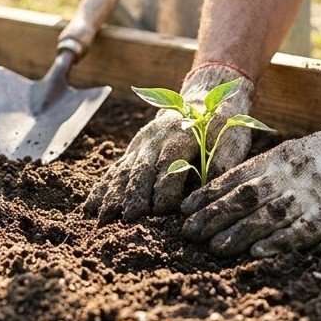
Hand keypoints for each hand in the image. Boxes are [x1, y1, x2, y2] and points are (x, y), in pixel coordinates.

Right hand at [83, 63, 254, 222]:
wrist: (201, 100)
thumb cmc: (220, 126)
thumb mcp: (230, 139)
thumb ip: (221, 163)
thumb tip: (210, 188)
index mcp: (181, 136)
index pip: (170, 164)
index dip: (166, 188)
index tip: (162, 211)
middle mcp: (155, 139)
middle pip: (142, 169)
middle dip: (134, 195)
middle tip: (129, 220)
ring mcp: (140, 145)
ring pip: (124, 171)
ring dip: (113, 195)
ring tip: (104, 218)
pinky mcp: (133, 150)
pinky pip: (114, 170)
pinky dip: (102, 188)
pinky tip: (91, 206)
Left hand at [180, 98, 320, 256]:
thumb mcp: (302, 148)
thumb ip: (274, 163)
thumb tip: (241, 179)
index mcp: (282, 157)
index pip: (236, 176)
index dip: (208, 194)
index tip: (186, 208)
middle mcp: (291, 175)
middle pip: (244, 197)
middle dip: (213, 216)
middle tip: (188, 232)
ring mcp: (311, 195)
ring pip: (266, 216)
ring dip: (237, 233)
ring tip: (213, 247)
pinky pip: (302, 231)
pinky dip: (278, 242)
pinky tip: (257, 252)